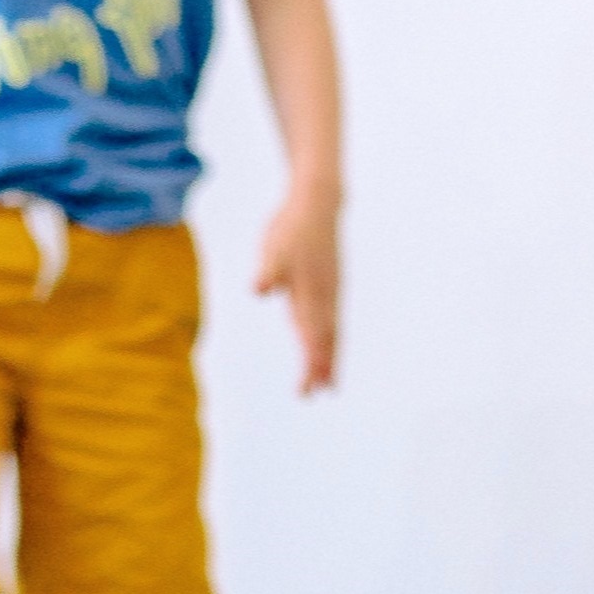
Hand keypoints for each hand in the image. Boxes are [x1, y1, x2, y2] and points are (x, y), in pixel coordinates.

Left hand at [254, 187, 340, 395]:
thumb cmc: (291, 226)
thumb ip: (267, 272)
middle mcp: (325, 295)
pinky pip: (334, 317)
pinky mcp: (331, 281)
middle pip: (326, 339)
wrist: (318, 201)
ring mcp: (330, 288)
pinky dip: (333, 336)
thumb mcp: (272, 248)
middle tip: (323, 393)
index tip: (306, 390)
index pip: (311, 338)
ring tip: (331, 379)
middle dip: (324, 367)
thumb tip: (258, 289)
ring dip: (331, 355)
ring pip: (333, 329)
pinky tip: (328, 340)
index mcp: (311, 293)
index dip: (310, 365)